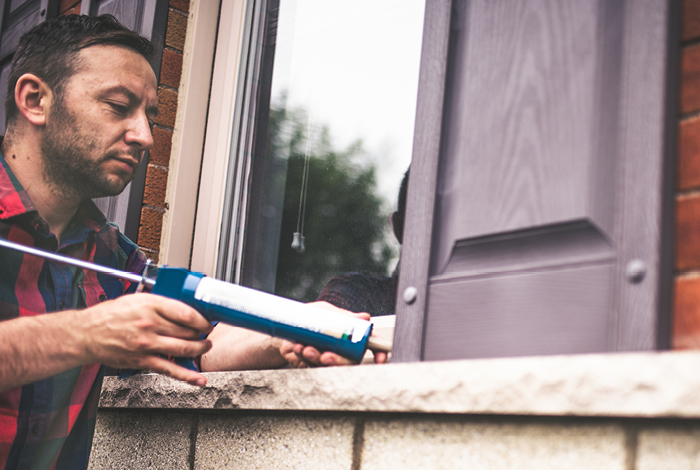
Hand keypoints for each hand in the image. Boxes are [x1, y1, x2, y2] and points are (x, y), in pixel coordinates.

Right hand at [78, 293, 212, 385]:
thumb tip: (184, 307)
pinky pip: (170, 369)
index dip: (203, 318)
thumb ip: (160, 303)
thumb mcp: (137, 299)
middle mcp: (150, 324)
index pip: (187, 313)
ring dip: (200, 349)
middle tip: (207, 333)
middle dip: (203, 333)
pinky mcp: (143, 360)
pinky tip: (199, 378)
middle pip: (189, 331)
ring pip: (185, 349)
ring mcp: (147, 344)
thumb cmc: (110, 315)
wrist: (86, 334)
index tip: (208, 320)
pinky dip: (188, 376)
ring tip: (205, 346)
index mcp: (151, 305)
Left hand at [279, 302, 388, 367]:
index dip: (379, 353)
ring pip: (329, 366)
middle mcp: (342, 349)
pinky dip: (303, 356)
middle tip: (326, 356)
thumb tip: (365, 317)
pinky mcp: (312, 365)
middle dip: (338, 361)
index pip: (370, 345)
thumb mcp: (326, 311)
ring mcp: (327, 358)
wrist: (286, 325)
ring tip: (306, 348)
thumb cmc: (309, 317)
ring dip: (316, 358)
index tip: (379, 359)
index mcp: (350, 335)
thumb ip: (344, 317)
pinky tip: (298, 347)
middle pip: (349, 362)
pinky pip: (310, 366)